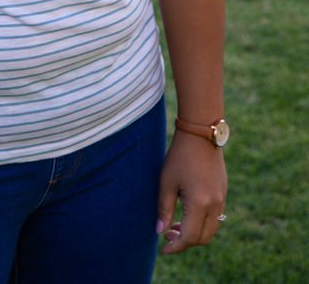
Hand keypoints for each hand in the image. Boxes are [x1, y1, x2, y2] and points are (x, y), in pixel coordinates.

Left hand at [156, 131, 227, 254]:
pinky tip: (186, 214)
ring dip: (194, 234)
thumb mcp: (167, 182)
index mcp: (199, 203)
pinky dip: (202, 223)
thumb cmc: (179, 156)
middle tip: (167, 235)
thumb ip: (164, 208)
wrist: (200, 134)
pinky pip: (215, 218)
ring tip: (174, 226)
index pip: (189, 237)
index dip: (175, 247)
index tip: (162, 250)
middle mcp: (215, 205)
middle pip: (202, 238)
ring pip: (211, 230)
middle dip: (185, 242)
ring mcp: (222, 199)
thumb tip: (160, 232)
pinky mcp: (223, 193)